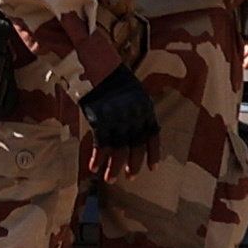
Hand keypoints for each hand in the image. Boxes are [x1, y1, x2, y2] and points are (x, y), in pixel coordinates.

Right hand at [84, 64, 166, 183]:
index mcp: (145, 109)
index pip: (153, 136)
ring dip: (114, 168)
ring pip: (119, 151)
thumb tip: (136, 128)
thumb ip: (137, 112)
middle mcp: (135, 117)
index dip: (153, 154)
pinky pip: (102, 146)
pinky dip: (98, 158)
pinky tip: (94, 167)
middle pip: (137, 147)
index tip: (153, 168)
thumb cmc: (114, 79)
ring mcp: (118, 121)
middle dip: (134, 164)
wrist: (99, 69)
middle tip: (131, 177)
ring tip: (109, 179)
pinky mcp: (101, 122)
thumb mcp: (134, 94)